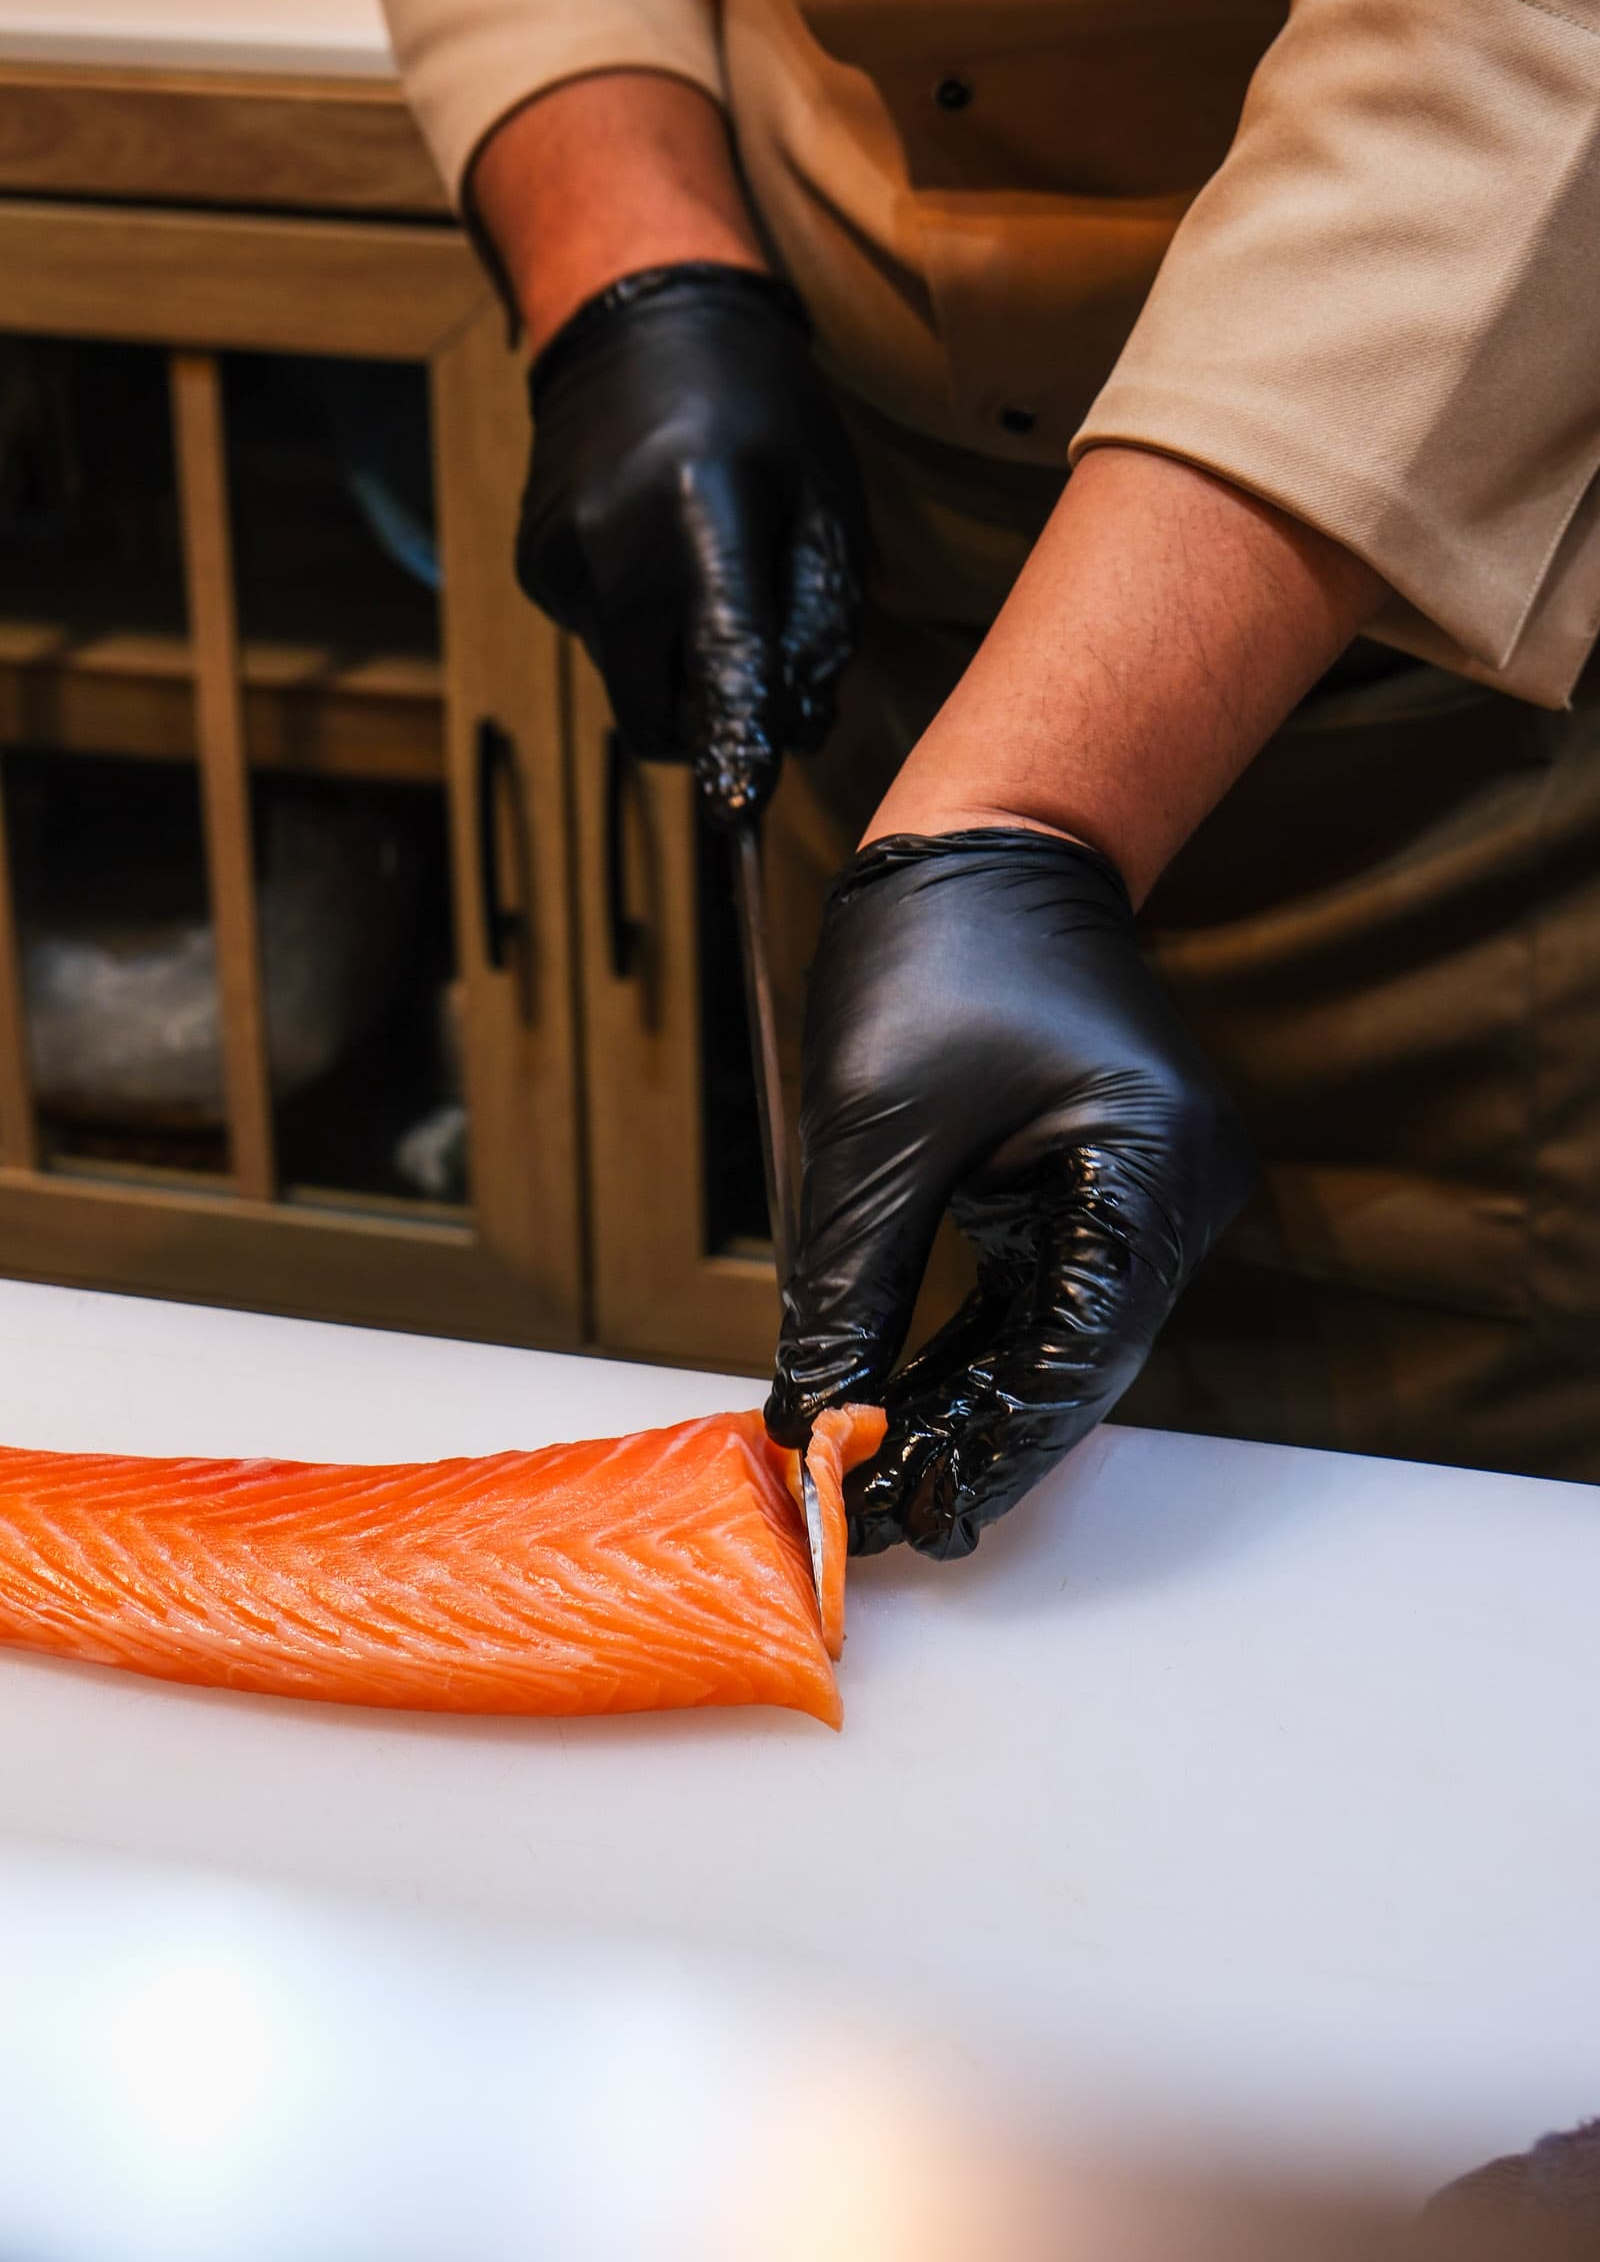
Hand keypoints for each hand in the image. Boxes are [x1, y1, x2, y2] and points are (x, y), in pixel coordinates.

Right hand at [516, 263, 867, 823]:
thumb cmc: (759, 405)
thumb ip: (821, 621)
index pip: (721, 662)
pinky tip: (653, 547)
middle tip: (749, 681)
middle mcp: (614, 545)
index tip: (739, 810)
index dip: (733, 744)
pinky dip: (638, 621)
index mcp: (701, 517)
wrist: (635, 316)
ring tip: (700, 565)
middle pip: (655, 708)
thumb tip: (799, 732)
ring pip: (628, 679)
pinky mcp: (537, 566)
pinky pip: (601, 637)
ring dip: (672, 661)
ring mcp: (562, 559)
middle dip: (703, 722)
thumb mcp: (824, 498)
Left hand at [764, 829, 1255, 1558]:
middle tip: (888, 1520)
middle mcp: (1176, 1192)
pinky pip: (1043, 1293)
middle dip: (980, 1441)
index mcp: (1153, 1168)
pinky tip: (914, 1408)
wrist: (984, 844)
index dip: (991, 1448)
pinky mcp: (1101, 1186)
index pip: (1078, 1358)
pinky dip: (978, 1349)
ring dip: (973, 1405)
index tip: (909, 1514)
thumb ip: (849, 1288)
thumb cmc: (935, 951)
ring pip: (1058, 1339)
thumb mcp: (873, 1131)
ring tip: (888, 1482)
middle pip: (1078, 1363)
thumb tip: (813, 1417)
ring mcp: (1146, 1190)